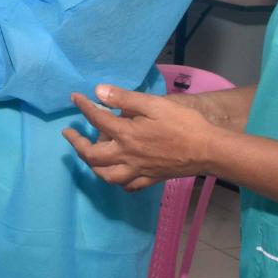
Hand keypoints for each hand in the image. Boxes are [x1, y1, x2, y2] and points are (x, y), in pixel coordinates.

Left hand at [64, 86, 219, 190]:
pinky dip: (117, 181)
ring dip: (92, 165)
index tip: (76, 97)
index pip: (97, 119)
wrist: (208, 150)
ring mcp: (137, 171)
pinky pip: (127, 186)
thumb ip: (125, 98)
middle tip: (69, 133)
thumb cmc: (183, 124)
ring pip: (106, 175)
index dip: (84, 106)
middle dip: (76, 143)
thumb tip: (98, 91)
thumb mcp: (154, 104)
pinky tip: (116, 173)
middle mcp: (126, 156)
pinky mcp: (150, 179)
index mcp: (126, 135)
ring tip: (88, 154)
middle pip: (92, 155)